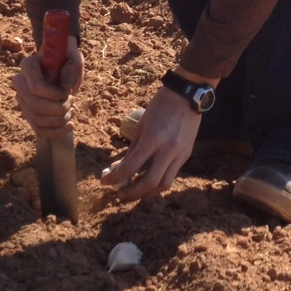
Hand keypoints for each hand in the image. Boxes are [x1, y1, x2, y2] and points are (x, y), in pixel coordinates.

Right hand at [12, 36, 82, 140]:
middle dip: (58, 108)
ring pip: (36, 119)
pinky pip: (38, 129)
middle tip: (71, 101)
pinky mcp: (28, 113)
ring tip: (71, 111)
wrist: (62, 71)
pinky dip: (56, 131)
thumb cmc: (67, 62)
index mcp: (28, 65)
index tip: (68, 91)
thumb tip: (66, 86)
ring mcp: (22, 99)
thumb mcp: (74, 59)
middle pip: (35, 105)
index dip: (55, 94)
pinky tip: (69, 126)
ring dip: (59, 120)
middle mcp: (19, 82)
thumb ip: (73, 66)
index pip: (36, 87)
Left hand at [99, 85, 199, 200]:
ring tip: (136, 191)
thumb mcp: (141, 127)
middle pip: (150, 182)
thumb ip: (132, 151)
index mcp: (152, 139)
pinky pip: (171, 175)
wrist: (186, 96)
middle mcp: (168, 150)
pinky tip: (148, 180)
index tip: (104, 182)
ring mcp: (180, 154)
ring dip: (148, 192)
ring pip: (164, 184)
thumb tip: (119, 169)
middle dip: (133, 193)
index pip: (131, 167)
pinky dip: (158, 182)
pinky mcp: (186, 155)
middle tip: (121, 193)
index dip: (115, 178)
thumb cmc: (159, 107)